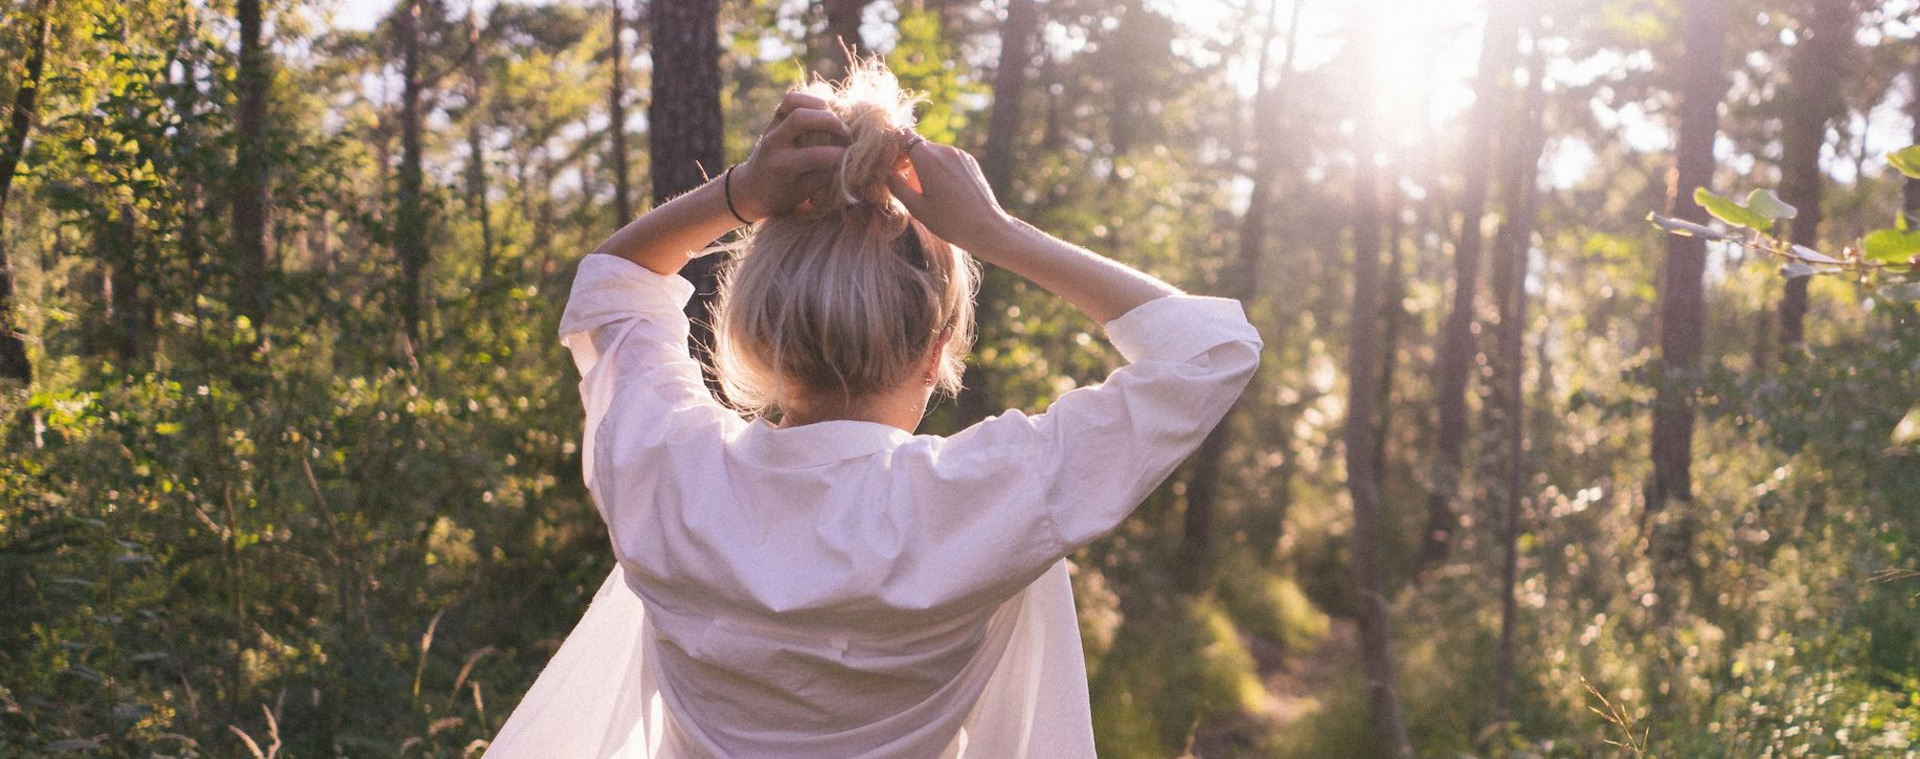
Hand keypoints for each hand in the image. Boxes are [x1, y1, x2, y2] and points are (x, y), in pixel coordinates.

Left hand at [731, 92, 848, 219]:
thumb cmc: (781, 195)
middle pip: (801, 119)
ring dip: (820, 105)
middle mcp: (774, 142)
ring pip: (794, 102)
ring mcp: (772, 127)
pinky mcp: (774, 118)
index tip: (852, 156)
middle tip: (846, 133)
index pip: (814, 155)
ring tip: (835, 118)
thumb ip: (824, 174)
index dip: (839, 155)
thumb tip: (848, 157)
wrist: (751, 189)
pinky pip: (791, 99)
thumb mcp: (803, 193)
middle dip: (830, 122)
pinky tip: (823, 110)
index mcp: (781, 166)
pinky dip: (809, 99)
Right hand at [885, 139, 1012, 250]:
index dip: (895, 148)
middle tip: (910, 186)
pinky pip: (949, 158)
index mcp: (927, 158)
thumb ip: (897, 186)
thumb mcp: (916, 207)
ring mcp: (960, 154)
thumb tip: (886, 172)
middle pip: (919, 146)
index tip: (894, 166)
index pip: (904, 135)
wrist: (986, 227)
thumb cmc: (949, 221)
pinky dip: (942, 168)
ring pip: (934, 153)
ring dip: (927, 166)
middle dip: (911, 161)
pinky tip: (947, 191)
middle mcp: (944, 150)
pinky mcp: (970, 161)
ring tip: (931, 193)